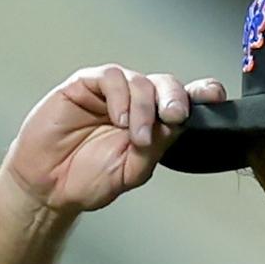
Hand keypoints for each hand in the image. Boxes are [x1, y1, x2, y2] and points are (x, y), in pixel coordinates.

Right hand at [3, 65, 227, 213]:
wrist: (48, 186)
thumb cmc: (87, 179)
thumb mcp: (131, 171)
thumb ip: (156, 148)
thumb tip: (176, 125)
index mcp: (152, 123)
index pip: (182, 101)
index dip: (201, 94)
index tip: (216, 97)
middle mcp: (134, 104)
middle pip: (166, 85)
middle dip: (175, 97)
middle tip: (174, 116)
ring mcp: (109, 93)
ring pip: (140, 81)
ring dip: (143, 107)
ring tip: (136, 136)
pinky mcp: (84, 85)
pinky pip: (110, 77)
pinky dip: (120, 96)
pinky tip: (118, 118)